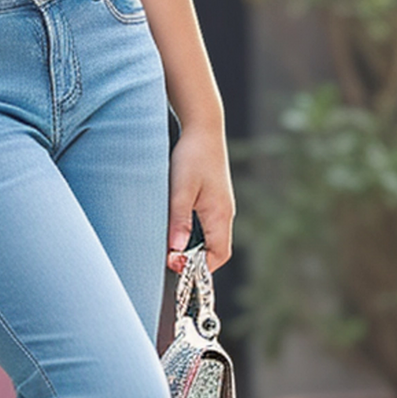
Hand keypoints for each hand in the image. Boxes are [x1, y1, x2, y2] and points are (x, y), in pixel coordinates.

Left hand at [168, 125, 233, 271]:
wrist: (204, 128)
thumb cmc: (192, 156)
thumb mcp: (181, 189)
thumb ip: (179, 220)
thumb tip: (177, 252)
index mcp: (220, 214)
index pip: (218, 255)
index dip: (201, 268)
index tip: (178, 266)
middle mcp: (225, 214)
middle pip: (217, 251)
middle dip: (197, 262)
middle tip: (171, 260)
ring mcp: (222, 207)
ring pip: (212, 239)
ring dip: (195, 248)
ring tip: (173, 248)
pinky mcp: (215, 200)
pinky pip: (209, 227)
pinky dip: (196, 236)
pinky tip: (179, 230)